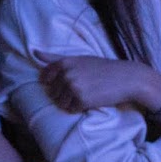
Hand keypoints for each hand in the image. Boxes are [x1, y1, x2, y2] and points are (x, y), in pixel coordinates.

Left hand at [34, 51, 153, 111]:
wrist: (126, 78)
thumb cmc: (103, 68)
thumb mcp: (79, 59)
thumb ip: (55, 57)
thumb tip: (34, 52)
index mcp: (65, 62)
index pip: (46, 76)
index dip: (54, 82)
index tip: (68, 81)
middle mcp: (67, 73)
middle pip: (53, 92)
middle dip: (66, 93)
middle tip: (84, 87)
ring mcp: (73, 87)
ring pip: (60, 102)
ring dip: (72, 102)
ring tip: (88, 93)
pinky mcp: (81, 99)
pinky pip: (71, 109)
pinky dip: (79, 108)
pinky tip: (91, 100)